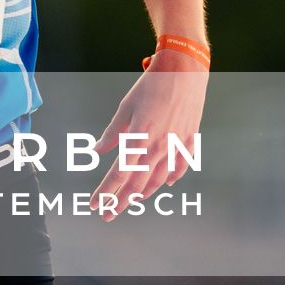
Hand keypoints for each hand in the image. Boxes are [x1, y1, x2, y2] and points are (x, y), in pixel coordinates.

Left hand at [89, 49, 206, 220]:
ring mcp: (176, 145)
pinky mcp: (189, 139)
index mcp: (140, 138)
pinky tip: (166, 184)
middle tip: (108, 215)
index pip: (119, 174)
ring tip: (132, 201)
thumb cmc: (150, 86)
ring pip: (159, 179)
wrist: (184, 70)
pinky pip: (180, 166)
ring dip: (144, 193)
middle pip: (137, 183)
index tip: (94, 204)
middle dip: (121, 202)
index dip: (106, 192)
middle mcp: (159, 147)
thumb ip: (113, 133)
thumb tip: (96, 151)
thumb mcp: (125, 108)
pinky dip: (172, 177)